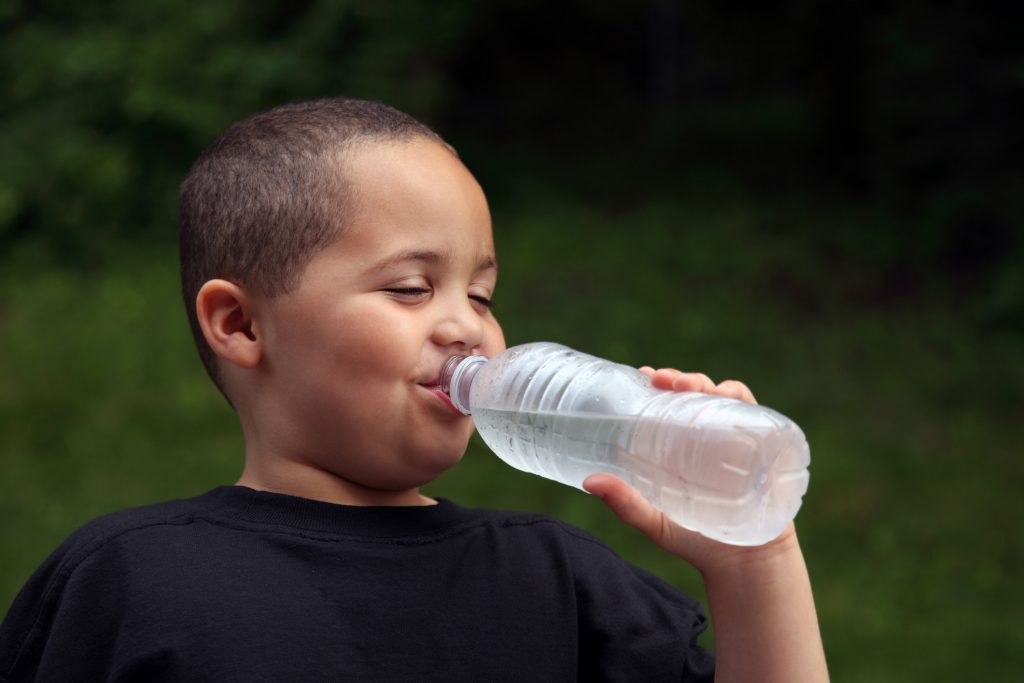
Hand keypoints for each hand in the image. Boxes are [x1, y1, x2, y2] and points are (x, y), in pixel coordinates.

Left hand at [583, 367, 798, 574]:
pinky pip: (754, 413)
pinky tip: (727, 396)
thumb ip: (625, 503)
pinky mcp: (762, 447)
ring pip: (723, 397)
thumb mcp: (655, 521)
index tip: (643, 374)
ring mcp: (736, 439)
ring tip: (690, 386)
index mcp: (680, 446)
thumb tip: (589, 481)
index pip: (669, 403)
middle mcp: (708, 436)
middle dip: (680, 379)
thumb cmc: (695, 542)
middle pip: (695, 394)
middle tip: (661, 380)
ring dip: (707, 383)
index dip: (657, 383)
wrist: (745, 567)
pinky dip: (741, 398)